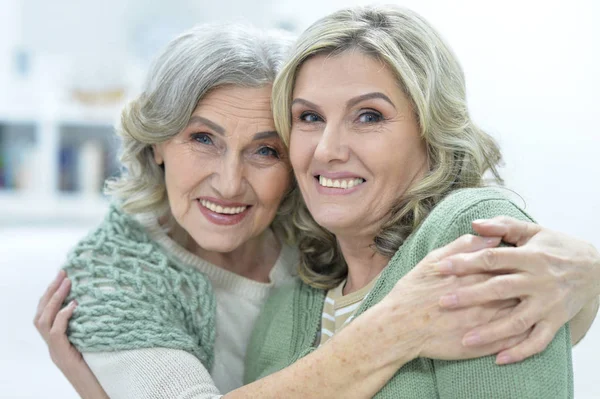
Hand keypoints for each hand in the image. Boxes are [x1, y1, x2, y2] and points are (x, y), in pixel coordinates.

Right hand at [34, 271, 108, 398]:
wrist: (98, 392)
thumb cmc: (103, 368)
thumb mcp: (97, 342)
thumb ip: (94, 326)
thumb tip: (107, 303)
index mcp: (59, 342)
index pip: (47, 313)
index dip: (52, 294)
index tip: (64, 275)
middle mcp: (53, 346)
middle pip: (40, 313)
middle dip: (50, 291)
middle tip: (63, 272)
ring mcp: (55, 352)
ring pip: (43, 321)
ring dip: (54, 300)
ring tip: (67, 282)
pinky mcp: (62, 357)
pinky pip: (56, 334)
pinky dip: (63, 317)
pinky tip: (74, 306)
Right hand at [375, 234, 528, 366]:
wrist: (400, 327)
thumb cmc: (413, 291)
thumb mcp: (433, 261)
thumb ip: (462, 247)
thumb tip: (490, 237)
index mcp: (474, 277)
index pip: (507, 265)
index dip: (518, 261)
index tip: (523, 257)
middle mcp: (485, 300)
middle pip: (518, 289)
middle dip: (528, 283)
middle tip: (533, 277)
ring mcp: (487, 324)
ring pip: (521, 314)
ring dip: (530, 307)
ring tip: (533, 300)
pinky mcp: (484, 344)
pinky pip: (514, 340)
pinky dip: (524, 333)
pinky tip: (528, 326)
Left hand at [435, 216, 599, 363]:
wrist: (596, 269)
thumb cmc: (556, 247)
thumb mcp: (532, 231)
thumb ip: (502, 226)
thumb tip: (474, 224)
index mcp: (530, 257)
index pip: (492, 258)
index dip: (465, 262)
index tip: (441, 267)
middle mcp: (539, 281)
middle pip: (500, 289)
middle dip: (470, 296)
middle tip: (442, 302)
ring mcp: (548, 304)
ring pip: (517, 321)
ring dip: (491, 332)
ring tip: (465, 339)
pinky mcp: (556, 321)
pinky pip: (538, 341)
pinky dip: (520, 352)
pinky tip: (498, 358)